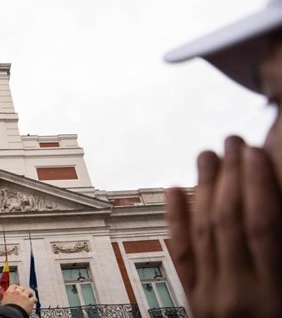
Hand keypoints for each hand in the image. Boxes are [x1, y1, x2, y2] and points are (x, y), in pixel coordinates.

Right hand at [0, 284, 36, 314]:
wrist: (11, 315)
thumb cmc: (6, 310)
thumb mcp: (3, 302)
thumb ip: (6, 299)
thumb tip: (5, 300)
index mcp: (9, 292)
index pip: (14, 286)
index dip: (16, 287)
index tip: (17, 288)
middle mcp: (17, 292)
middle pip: (22, 287)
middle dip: (24, 289)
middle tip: (24, 292)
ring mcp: (24, 296)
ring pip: (28, 291)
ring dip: (30, 293)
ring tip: (30, 296)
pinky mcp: (30, 301)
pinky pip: (34, 299)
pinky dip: (34, 300)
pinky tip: (34, 301)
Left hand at [166, 136, 281, 317]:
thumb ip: (281, 257)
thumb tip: (273, 222)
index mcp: (273, 294)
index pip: (263, 226)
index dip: (258, 184)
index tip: (254, 152)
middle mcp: (237, 293)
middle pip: (229, 221)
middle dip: (231, 177)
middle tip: (231, 141)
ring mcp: (210, 298)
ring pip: (202, 232)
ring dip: (204, 189)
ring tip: (207, 154)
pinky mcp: (192, 302)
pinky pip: (180, 256)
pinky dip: (174, 220)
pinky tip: (172, 189)